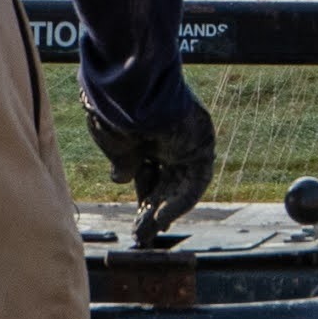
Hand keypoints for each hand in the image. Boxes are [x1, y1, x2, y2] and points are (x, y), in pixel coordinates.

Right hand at [89, 74, 217, 231]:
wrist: (132, 87)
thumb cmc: (117, 110)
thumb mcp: (115, 142)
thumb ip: (121, 161)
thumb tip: (119, 178)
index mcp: (146, 130)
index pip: (147, 168)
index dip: (142, 193)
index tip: (136, 215)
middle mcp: (168, 135)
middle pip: (166, 179)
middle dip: (153, 207)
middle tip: (142, 231)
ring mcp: (187, 139)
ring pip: (180, 182)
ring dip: (166, 209)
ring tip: (148, 231)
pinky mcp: (202, 143)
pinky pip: (196, 180)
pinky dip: (181, 200)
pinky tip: (163, 217)